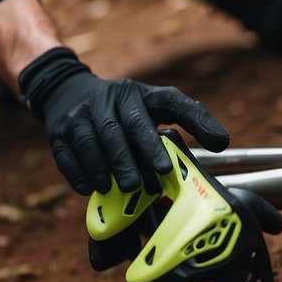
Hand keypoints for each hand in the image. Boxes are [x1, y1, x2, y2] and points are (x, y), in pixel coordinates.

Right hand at [18, 48, 229, 193]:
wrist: (68, 92)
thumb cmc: (126, 106)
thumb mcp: (158, 103)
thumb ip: (192, 117)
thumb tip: (224, 143)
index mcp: (134, 93)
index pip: (151, 110)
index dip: (157, 140)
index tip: (166, 167)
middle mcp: (105, 100)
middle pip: (116, 130)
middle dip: (128, 159)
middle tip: (140, 185)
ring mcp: (77, 115)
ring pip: (90, 143)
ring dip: (103, 169)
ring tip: (117, 189)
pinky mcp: (57, 132)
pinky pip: (65, 154)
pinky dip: (78, 173)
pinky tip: (90, 189)